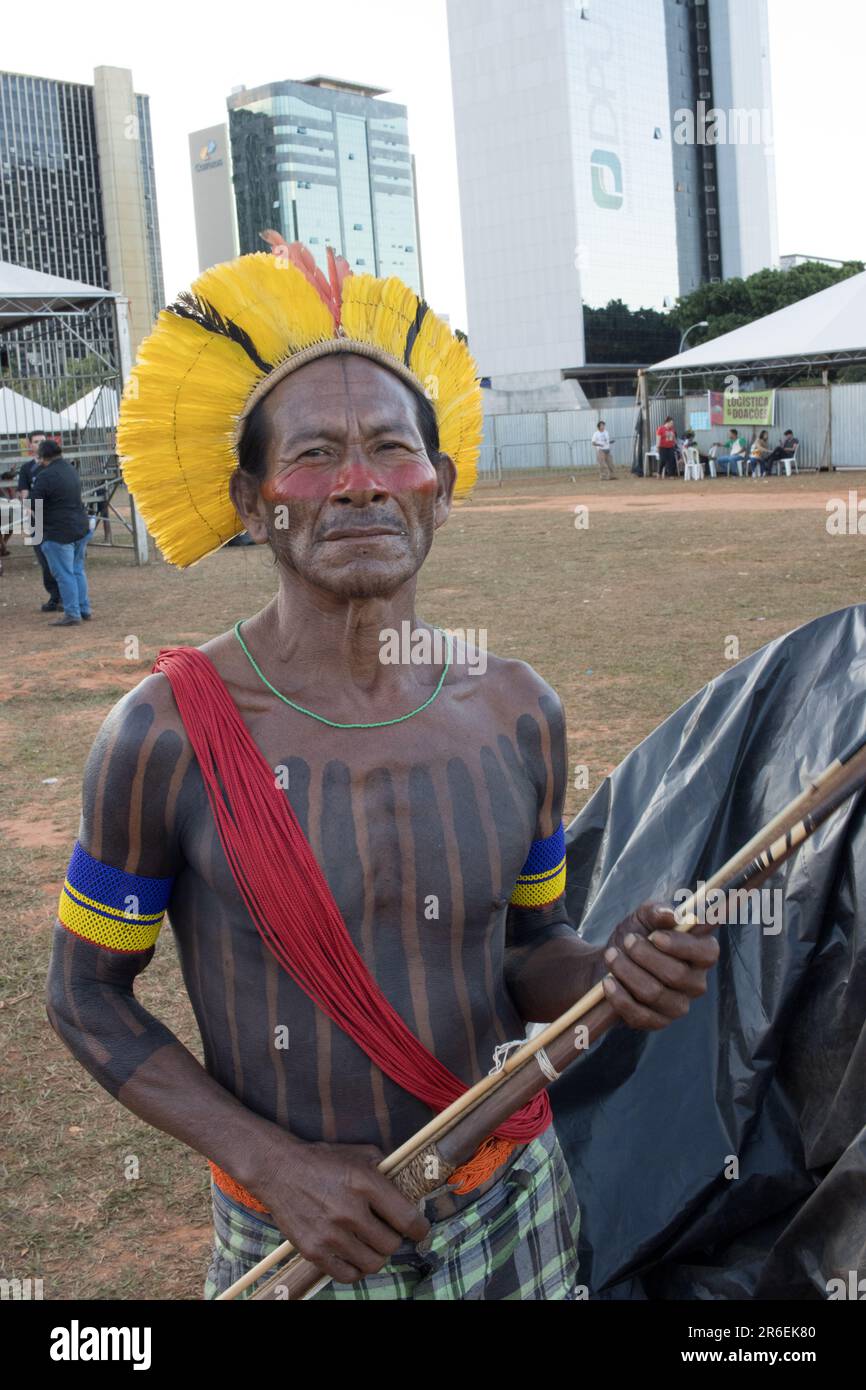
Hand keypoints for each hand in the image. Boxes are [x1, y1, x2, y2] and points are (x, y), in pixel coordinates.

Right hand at [254, 1137, 429, 1284]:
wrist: (279, 1169)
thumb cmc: (324, 1160)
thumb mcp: (360, 1153)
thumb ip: (387, 1170)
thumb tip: (411, 1191)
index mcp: (364, 1183)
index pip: (407, 1218)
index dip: (420, 1228)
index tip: (420, 1229)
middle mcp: (349, 1210)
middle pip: (391, 1245)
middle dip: (395, 1239)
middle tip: (389, 1231)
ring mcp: (330, 1234)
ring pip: (373, 1263)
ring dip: (377, 1255)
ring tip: (372, 1243)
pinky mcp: (313, 1250)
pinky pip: (348, 1275)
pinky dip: (356, 1268)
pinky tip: (355, 1254)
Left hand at [600, 903, 718, 1030]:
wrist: (607, 963)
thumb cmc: (633, 936)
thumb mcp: (641, 918)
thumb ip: (656, 911)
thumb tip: (670, 914)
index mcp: (701, 954)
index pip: (708, 953)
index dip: (683, 946)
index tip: (656, 936)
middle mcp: (695, 983)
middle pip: (677, 974)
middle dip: (645, 955)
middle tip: (626, 941)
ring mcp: (677, 1005)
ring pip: (655, 993)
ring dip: (627, 971)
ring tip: (611, 955)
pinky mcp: (657, 1022)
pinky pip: (640, 1014)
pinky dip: (620, 996)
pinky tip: (608, 982)